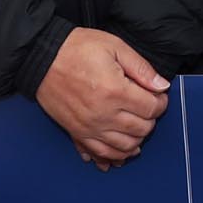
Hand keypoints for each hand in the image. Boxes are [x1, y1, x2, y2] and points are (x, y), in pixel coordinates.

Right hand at [36, 27, 167, 168]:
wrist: (41, 58)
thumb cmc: (76, 49)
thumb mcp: (114, 46)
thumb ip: (141, 68)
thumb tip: (161, 86)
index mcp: (115, 91)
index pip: (152, 108)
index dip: (161, 102)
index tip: (158, 95)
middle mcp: (103, 114)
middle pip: (142, 129)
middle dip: (151, 119)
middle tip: (147, 107)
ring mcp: (89, 127)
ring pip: (125, 146)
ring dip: (137, 139)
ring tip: (137, 126)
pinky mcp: (77, 132)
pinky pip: (101, 153)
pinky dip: (115, 156)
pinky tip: (122, 151)